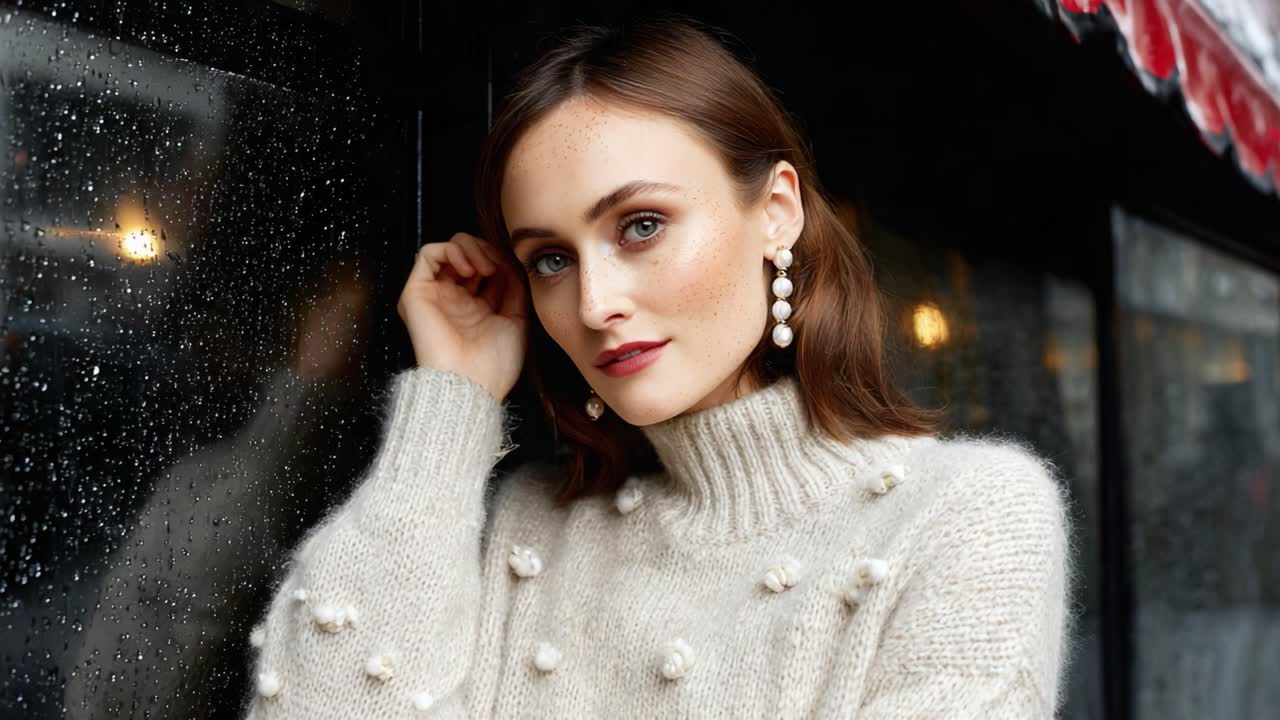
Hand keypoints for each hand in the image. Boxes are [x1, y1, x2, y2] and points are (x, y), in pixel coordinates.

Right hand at [397, 232, 528, 401]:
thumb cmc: (493, 365)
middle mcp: (454, 299)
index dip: (501, 260)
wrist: (471, 384)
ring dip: (470, 247)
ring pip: (447, 248)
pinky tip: (468, 268)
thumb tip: (511, 260)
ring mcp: (435, 295)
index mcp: (475, 308)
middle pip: (466, 253)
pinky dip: (451, 250)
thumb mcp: (516, 320)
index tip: (514, 269)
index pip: (486, 267)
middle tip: (497, 266)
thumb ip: (515, 287)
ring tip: (484, 268)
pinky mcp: (417, 292)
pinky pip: (427, 253)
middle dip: (486, 250)